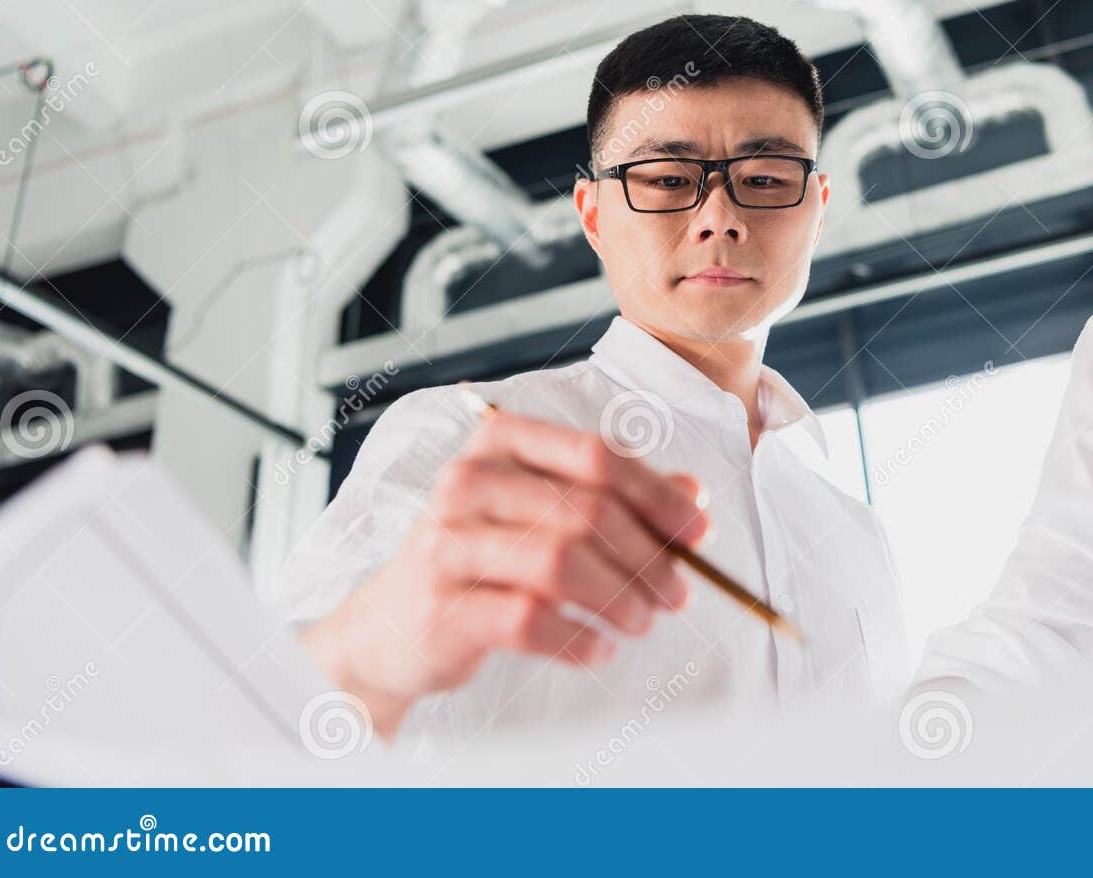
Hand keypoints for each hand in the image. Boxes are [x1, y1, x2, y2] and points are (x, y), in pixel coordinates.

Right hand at [299, 409, 707, 737]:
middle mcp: (468, 482)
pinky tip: (598, 649)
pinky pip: (529, 620)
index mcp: (500, 443)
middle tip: (678, 593)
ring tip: (641, 621)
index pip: (595, 455)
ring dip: (619, 598)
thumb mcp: (546, 513)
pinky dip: (578, 638)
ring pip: (559, 563)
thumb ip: (618, 497)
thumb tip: (693, 493)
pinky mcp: (443, 607)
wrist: (392, 626)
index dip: (657, 494)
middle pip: (584, 511)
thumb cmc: (484, 560)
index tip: (699, 530)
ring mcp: (448, 544)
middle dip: (647, 556)